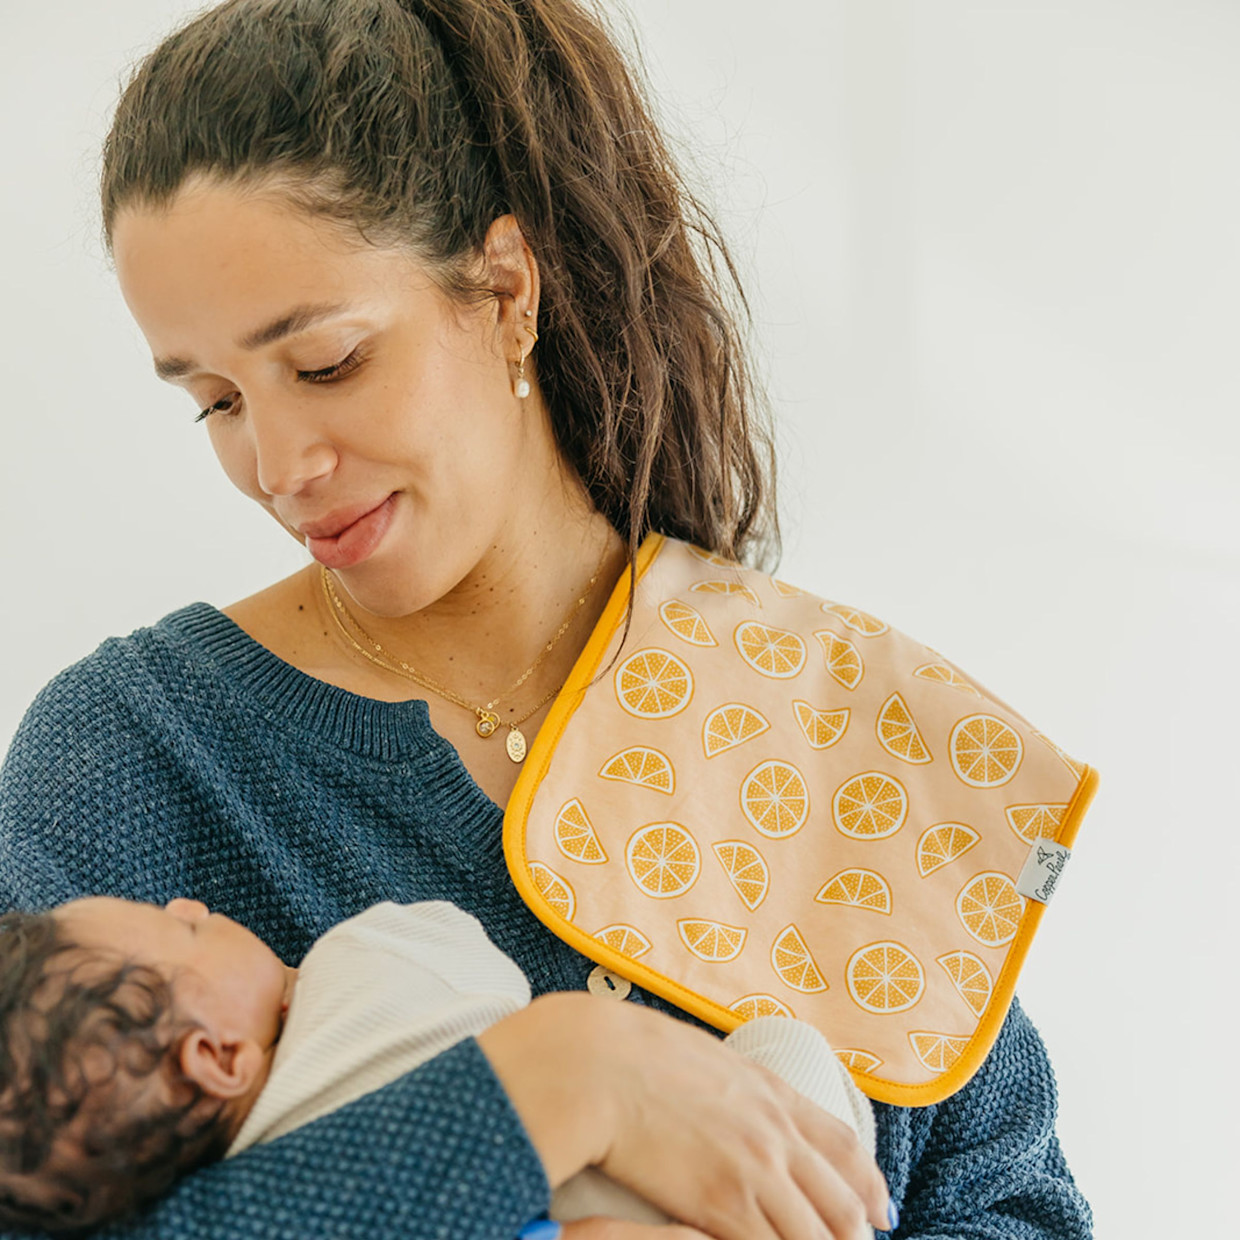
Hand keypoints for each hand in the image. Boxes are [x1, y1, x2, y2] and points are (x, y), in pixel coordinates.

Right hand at [478, 993, 889, 1239]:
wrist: (599, 1064)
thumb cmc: (634, 1054)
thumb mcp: (703, 1057)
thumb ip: (733, 1084)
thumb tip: (734, 1097)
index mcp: (771, 1091)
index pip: (844, 1145)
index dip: (869, 1184)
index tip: (880, 1210)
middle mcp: (776, 1131)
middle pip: (842, 1200)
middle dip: (853, 1233)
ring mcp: (756, 1168)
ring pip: (817, 1234)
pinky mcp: (725, 1202)